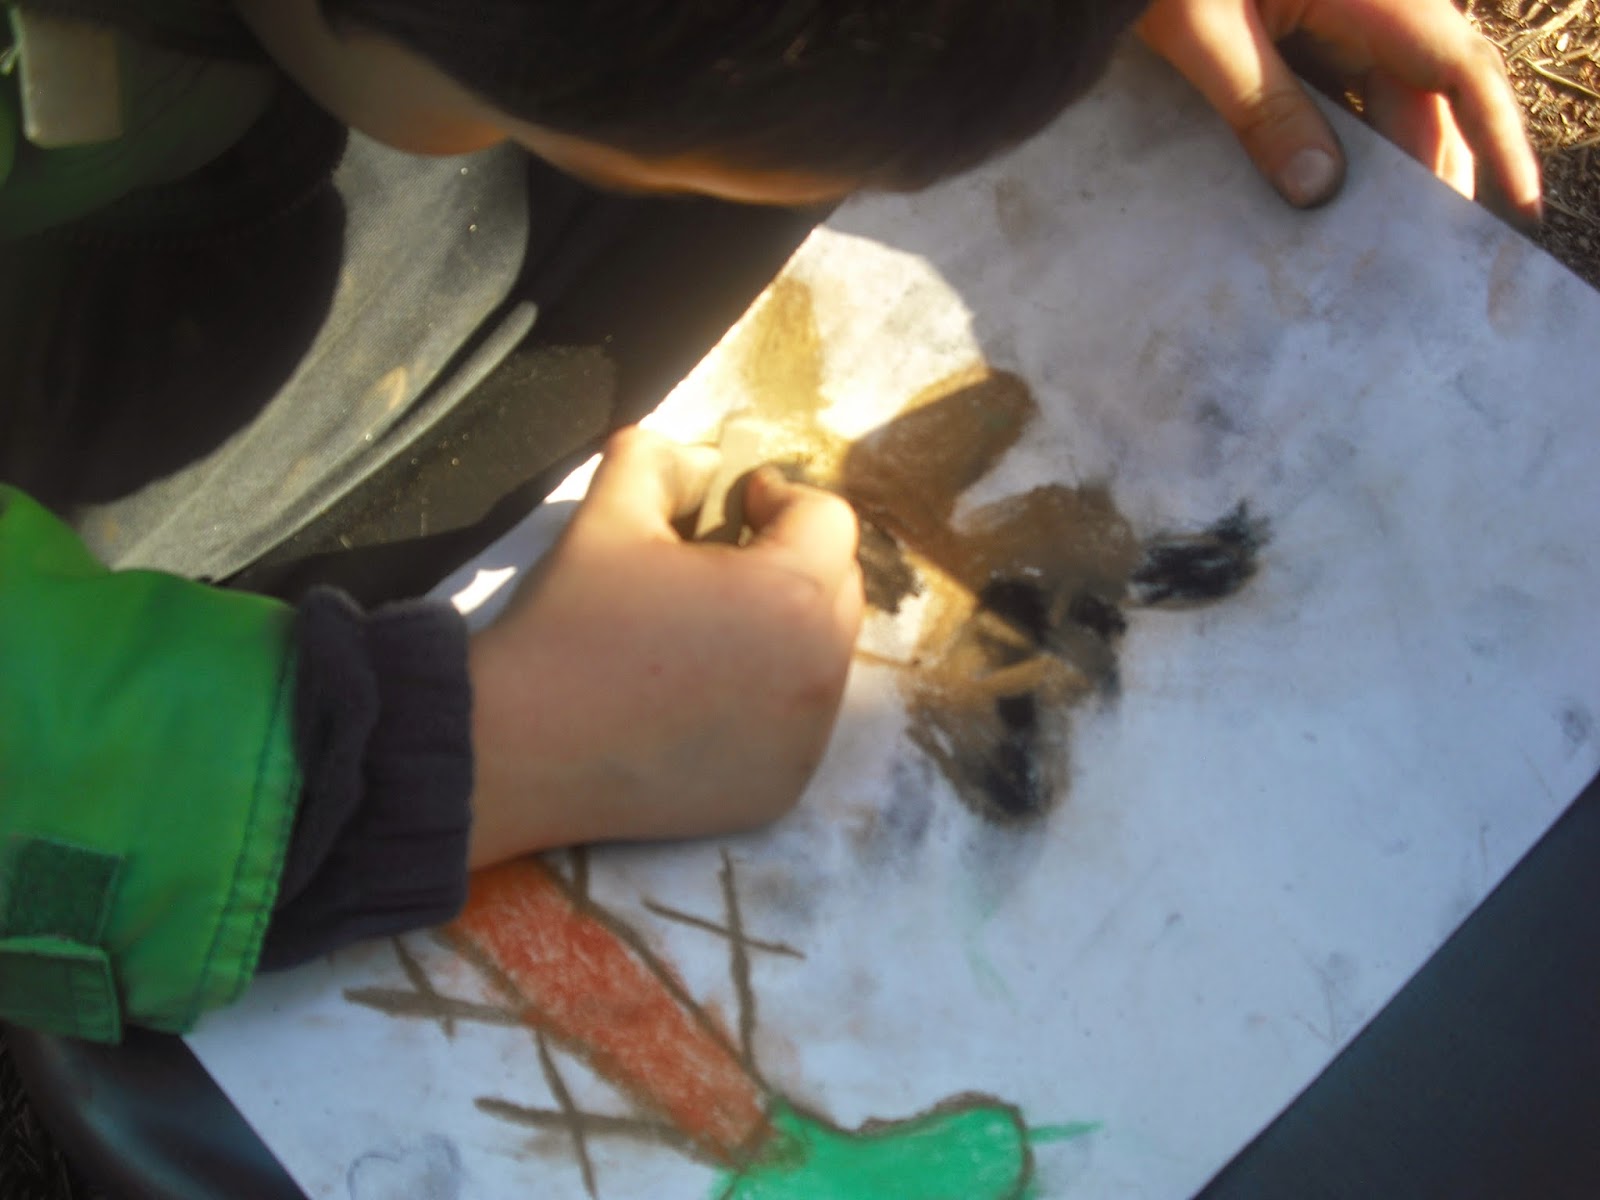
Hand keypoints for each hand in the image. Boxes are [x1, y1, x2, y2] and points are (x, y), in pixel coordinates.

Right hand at [465, 427, 863, 865]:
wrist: (514, 752)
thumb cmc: (566, 625)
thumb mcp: (609, 512)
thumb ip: (662, 459)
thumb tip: (702, 461)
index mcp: (789, 595)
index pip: (830, 521)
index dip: (780, 500)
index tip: (734, 508)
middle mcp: (818, 674)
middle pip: (839, 588)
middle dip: (792, 562)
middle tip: (723, 567)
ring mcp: (804, 742)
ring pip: (824, 657)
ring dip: (786, 631)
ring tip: (711, 634)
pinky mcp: (781, 789)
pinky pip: (800, 722)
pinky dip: (770, 701)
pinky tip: (703, 696)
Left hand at [1138, 0, 1540, 219]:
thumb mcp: (1206, 36)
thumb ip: (1261, 110)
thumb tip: (1317, 192)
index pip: (1458, 68)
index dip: (1498, 139)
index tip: (1517, 209)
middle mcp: (1365, 1)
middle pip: (1421, 98)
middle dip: (1428, 176)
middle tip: (1425, 261)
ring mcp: (1330, 14)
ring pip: (1377, 103)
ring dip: (1376, 169)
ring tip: (1373, 246)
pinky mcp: (1295, 28)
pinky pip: (1334, 94)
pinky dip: (1333, 146)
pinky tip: (1317, 201)